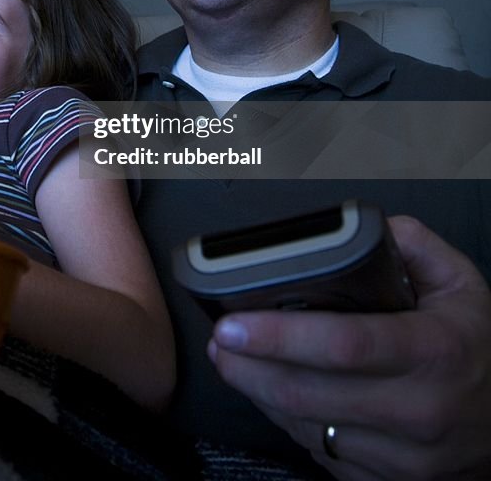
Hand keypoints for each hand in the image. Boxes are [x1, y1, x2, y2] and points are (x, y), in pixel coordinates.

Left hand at [207, 216, 490, 479]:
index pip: (345, 345)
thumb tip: (366, 225)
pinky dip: (287, 421)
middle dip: (251, 366)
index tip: (234, 323)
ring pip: (308, 427)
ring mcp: (403, 458)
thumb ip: (413, 245)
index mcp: (434, 352)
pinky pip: (320, 452)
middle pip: (311, 394)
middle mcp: (418, 412)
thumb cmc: (479, 348)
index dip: (281, 335)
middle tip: (219, 339)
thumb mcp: (463, 284)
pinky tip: (269, 392)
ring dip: (260, 394)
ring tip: (232, 361)